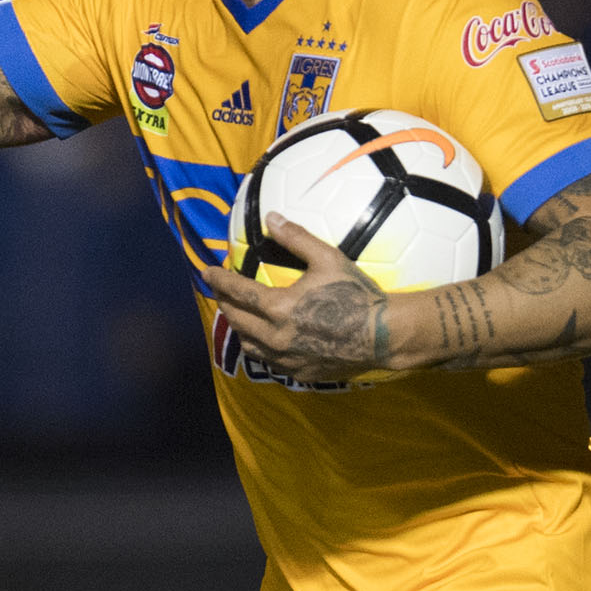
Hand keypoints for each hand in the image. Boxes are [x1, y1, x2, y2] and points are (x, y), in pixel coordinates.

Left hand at [198, 219, 399, 385]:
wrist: (384, 335)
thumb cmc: (357, 294)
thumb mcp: (327, 258)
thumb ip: (296, 238)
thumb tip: (271, 217)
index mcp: (278, 307)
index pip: (237, 292)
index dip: (219, 280)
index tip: (207, 272)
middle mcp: (275, 337)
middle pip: (236, 319)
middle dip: (225, 303)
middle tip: (220, 292)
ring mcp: (286, 359)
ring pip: (248, 345)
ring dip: (239, 328)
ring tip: (239, 317)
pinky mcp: (299, 373)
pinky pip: (269, 362)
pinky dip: (260, 348)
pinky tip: (265, 341)